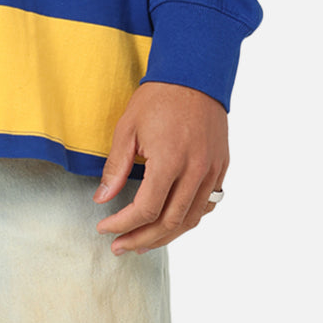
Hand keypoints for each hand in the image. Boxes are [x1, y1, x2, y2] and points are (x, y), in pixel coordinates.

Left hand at [93, 82, 227, 253]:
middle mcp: (195, 172)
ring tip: (142, 243)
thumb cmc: (158, 98)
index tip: (104, 228)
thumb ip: (116, 168)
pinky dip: (188, 220)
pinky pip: (207, 206)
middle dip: (141, 239)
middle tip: (119, 247)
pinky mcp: (221, 168)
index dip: (122, 224)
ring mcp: (212, 172)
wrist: (194, 75)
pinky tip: (171, 224)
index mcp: (169, 161)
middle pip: (169, 223)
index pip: (146, 209)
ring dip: (165, 237)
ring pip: (190, 220)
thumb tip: (102, 199)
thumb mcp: (127, 128)